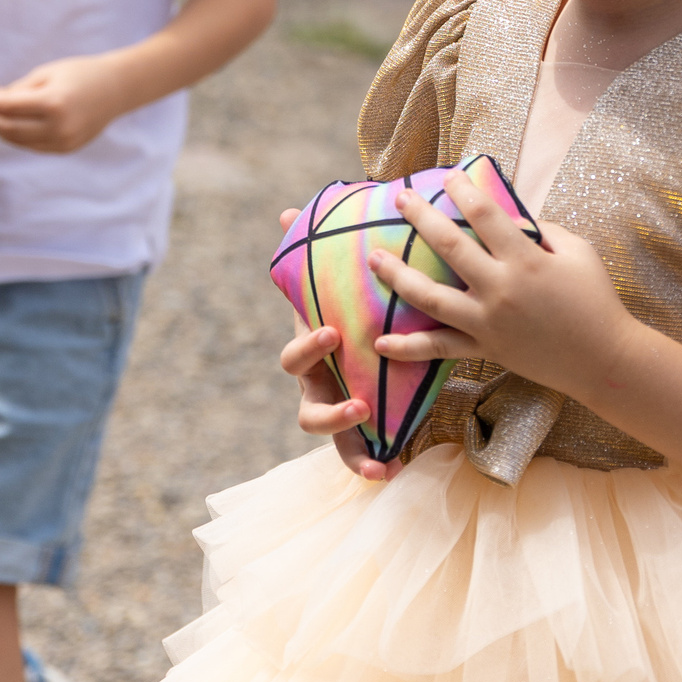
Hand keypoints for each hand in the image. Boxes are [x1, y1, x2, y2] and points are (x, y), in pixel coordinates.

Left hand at [0, 56, 127, 152]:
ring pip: (18, 141)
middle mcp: (58, 127)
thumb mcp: (46, 74)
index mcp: (53, 103)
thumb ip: (16, 90)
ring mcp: (63, 142)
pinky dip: (16, 136)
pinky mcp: (66, 149)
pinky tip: (5, 125)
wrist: (117, 89)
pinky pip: (32, 145)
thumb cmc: (80, 74)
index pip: (7, 107)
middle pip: (9, 128)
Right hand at [277, 208, 391, 481]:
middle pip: (308, 414)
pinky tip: (395, 469)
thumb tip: (286, 212)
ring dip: (352, 449)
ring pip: (334, 443)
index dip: (308, 349)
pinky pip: (363, 453)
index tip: (331, 334)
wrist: (367, 332)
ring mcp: (339, 412)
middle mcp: (320, 388)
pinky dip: (375, 464)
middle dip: (331, 415)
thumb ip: (311, 252)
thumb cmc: (349, 306)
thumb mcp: (335, 283)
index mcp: (312, 355)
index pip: (294, 360)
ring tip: (382, 457)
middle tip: (360, 405)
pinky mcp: (362, 428)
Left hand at [365, 171, 636, 394]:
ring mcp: (487, 322)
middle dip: (421, 217)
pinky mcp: (484, 349)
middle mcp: (500, 289)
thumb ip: (542, 231)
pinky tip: (380, 342)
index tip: (449, 176)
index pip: (485, 215)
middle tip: (401, 198)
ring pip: (430, 297)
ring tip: (374, 258)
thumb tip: (510, 218)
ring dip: (398, 276)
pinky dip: (409, 348)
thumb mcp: (577, 253)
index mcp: (525, 261)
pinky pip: (439, 349)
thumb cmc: (595, 300)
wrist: (604, 359)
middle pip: (449, 246)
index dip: (464, 191)